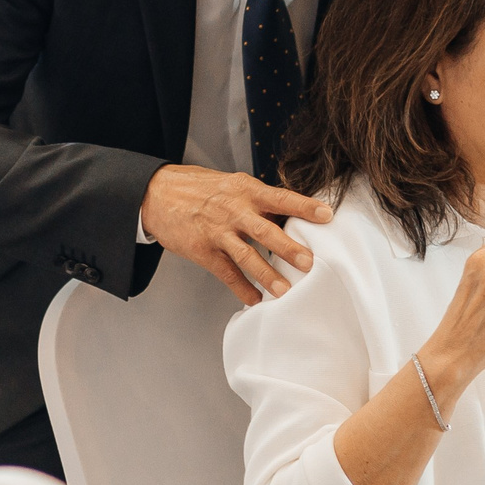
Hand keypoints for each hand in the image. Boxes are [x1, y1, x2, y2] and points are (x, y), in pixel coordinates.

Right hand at [141, 165, 327, 304]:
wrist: (157, 193)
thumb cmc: (200, 188)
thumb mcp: (232, 184)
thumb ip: (259, 201)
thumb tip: (290, 217)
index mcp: (245, 189)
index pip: (280, 197)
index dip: (304, 206)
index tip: (327, 215)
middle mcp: (233, 210)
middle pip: (265, 230)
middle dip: (288, 248)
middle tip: (309, 262)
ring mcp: (217, 232)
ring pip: (246, 256)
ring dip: (267, 275)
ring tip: (285, 291)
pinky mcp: (202, 251)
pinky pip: (226, 273)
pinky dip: (241, 288)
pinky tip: (255, 300)